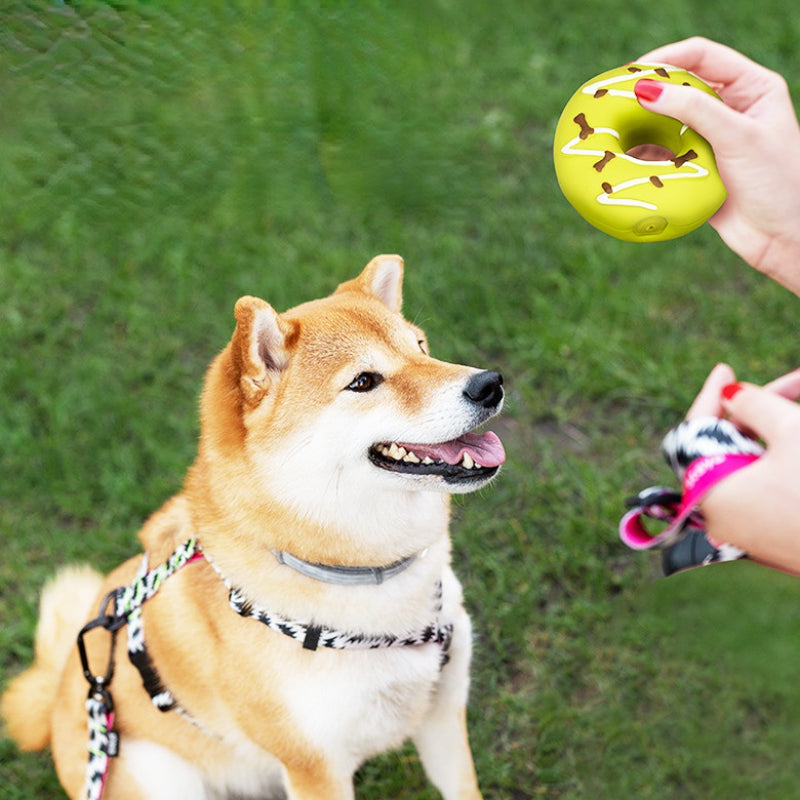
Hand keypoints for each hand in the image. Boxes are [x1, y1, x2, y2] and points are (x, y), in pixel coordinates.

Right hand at [635, 38, 799, 294]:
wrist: (781, 237)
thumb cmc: (777, 182)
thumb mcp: (737, 137)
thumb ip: (693, 109)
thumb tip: (646, 89)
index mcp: (751, 88)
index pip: (702, 56)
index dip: (666, 58)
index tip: (633, 73)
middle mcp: (730, 108)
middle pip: (679, 87)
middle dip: (648, 92)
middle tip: (614, 100)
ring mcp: (711, 139)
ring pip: (668, 122)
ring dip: (643, 126)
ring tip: (615, 130)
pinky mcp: (696, 168)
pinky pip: (663, 154)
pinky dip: (645, 155)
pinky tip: (626, 158)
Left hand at [686, 363, 799, 572]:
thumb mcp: (792, 431)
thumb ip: (754, 403)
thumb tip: (731, 394)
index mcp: (711, 493)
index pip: (696, 435)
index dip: (712, 397)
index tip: (725, 370)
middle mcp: (723, 517)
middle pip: (734, 447)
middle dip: (764, 410)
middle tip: (795, 384)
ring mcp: (752, 531)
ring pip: (759, 464)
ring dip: (783, 430)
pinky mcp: (778, 538)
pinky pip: (772, 486)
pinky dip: (789, 456)